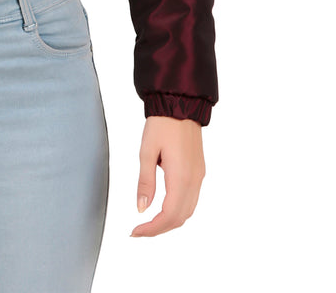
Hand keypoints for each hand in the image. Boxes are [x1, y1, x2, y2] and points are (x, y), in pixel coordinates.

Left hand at [131, 116, 204, 236]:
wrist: (180, 104)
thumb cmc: (162, 124)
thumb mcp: (146, 151)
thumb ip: (145, 182)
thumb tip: (141, 208)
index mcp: (181, 177)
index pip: (169, 215)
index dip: (152, 229)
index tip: (135, 232)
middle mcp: (194, 181)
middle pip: (180, 218)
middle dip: (160, 229)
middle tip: (139, 230)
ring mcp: (199, 177)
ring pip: (188, 211)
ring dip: (169, 221)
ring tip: (149, 222)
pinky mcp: (199, 171)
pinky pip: (191, 200)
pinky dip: (178, 210)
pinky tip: (163, 207)